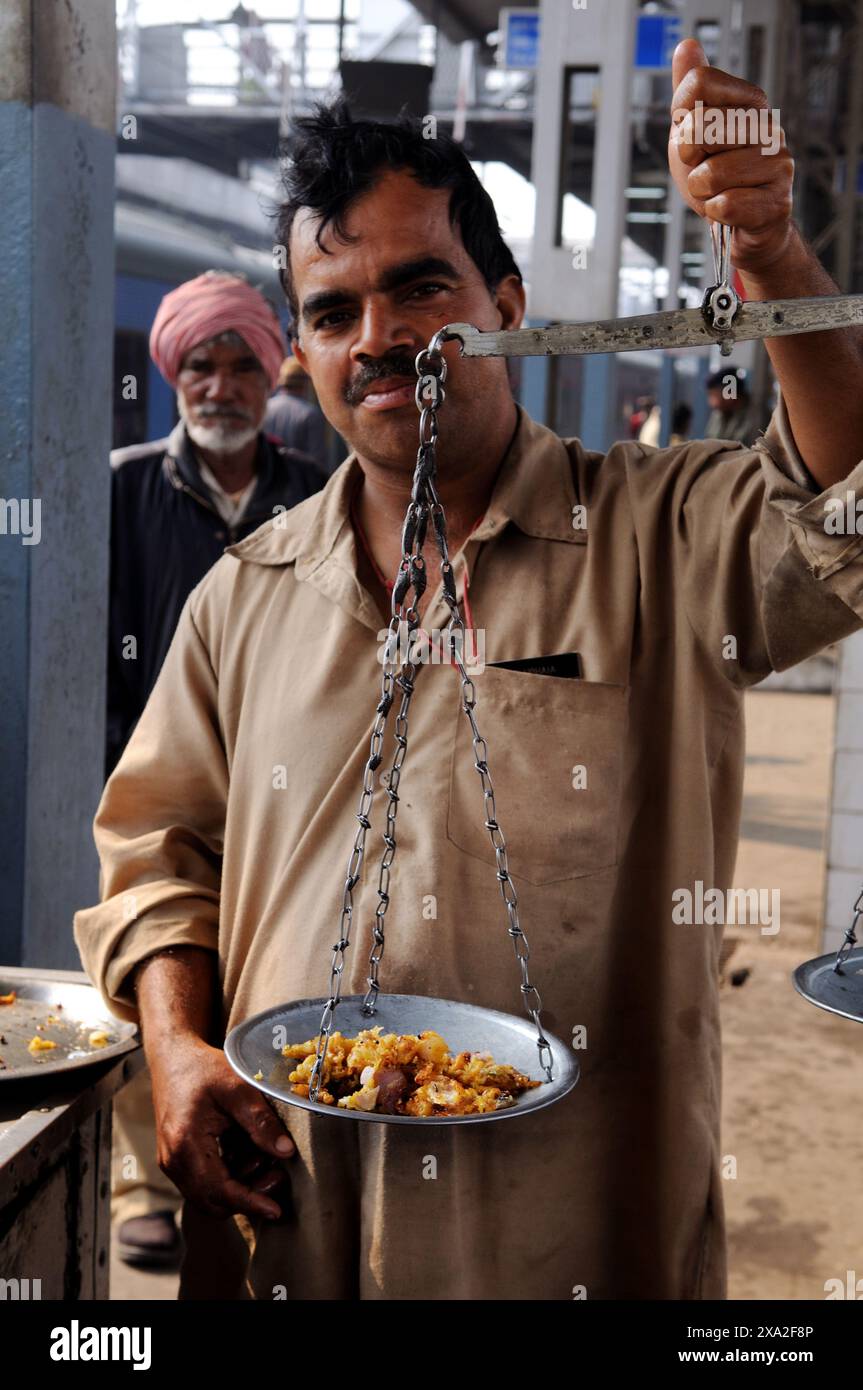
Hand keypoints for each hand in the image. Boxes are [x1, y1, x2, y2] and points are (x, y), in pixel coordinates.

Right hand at [149, 1035, 295, 1220]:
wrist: (173, 1057)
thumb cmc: (203, 1069)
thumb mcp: (237, 1087)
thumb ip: (260, 1121)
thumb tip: (286, 1152)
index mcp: (185, 1145)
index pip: (219, 1191)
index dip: (250, 1203)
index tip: (276, 1211)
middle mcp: (173, 1161)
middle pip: (212, 1201)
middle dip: (248, 1197)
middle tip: (278, 1176)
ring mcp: (172, 1162)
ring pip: (208, 1194)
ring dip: (240, 1186)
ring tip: (267, 1160)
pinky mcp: (177, 1159)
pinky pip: (204, 1181)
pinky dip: (229, 1176)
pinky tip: (249, 1154)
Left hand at [667, 37, 794, 275]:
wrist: (741, 227)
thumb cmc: (718, 178)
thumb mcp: (693, 132)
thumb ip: (689, 91)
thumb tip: (686, 47)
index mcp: (750, 102)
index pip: (699, 83)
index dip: (682, 117)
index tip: (693, 140)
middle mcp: (769, 127)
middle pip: (701, 126)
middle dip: (689, 160)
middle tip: (705, 171)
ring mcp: (778, 165)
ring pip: (710, 173)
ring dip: (701, 192)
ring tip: (718, 192)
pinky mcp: (776, 203)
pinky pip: (724, 205)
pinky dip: (715, 213)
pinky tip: (728, 210)